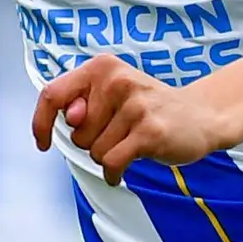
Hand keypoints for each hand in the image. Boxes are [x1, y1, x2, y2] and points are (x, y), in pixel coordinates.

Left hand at [33, 53, 223, 183]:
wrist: (201, 116)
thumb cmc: (148, 109)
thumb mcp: (111, 96)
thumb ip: (83, 104)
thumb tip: (72, 117)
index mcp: (102, 67)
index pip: (53, 94)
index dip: (41, 122)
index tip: (42, 142)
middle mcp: (117, 80)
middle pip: (76, 132)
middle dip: (92, 142)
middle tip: (121, 132)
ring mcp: (135, 105)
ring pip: (94, 151)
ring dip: (109, 156)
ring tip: (132, 142)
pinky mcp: (149, 131)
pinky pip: (111, 163)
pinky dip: (114, 174)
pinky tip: (123, 170)